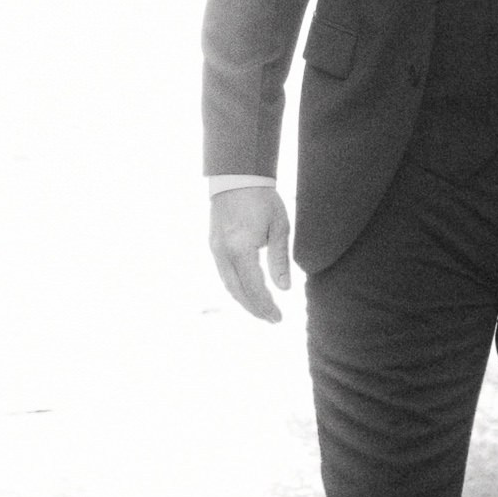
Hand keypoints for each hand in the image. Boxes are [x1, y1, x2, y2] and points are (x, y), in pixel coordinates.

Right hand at [209, 182, 292, 320]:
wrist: (237, 176)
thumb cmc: (263, 199)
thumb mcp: (279, 228)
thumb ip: (280, 260)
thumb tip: (284, 289)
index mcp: (241, 248)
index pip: (254, 287)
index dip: (266, 306)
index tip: (278, 318)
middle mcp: (224, 252)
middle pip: (238, 291)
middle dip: (255, 308)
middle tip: (272, 320)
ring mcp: (215, 249)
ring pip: (228, 285)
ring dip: (244, 300)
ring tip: (262, 310)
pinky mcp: (213, 245)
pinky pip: (224, 274)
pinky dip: (236, 287)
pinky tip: (248, 291)